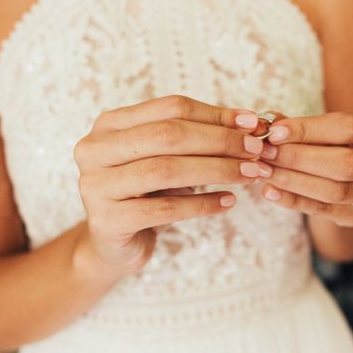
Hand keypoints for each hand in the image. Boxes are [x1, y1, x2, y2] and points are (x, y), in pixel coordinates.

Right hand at [73, 95, 271, 272]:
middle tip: (256, 150)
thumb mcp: (167, 158)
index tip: (252, 123)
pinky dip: (202, 204)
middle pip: (168, 135)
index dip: (214, 114)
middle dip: (219, 141)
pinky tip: (229, 201)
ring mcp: (96, 185)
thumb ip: (197, 137)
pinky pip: (165, 209)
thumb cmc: (146, 193)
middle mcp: (95, 149)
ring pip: (166, 170)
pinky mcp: (107, 221)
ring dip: (217, 170)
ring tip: (249, 174)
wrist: (112, 244)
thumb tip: (250, 121)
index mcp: (110, 124)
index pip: (170, 108)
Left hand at [257, 109, 352, 227]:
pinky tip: (270, 191)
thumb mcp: (325, 126)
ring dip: (294, 181)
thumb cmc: (336, 141)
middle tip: (265, 153)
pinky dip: (294, 201)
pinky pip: (325, 210)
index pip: (348, 128)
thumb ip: (297, 124)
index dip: (309, 130)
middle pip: (346, 163)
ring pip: (336, 191)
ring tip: (264, 171)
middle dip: (299, 158)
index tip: (275, 132)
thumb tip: (264, 124)